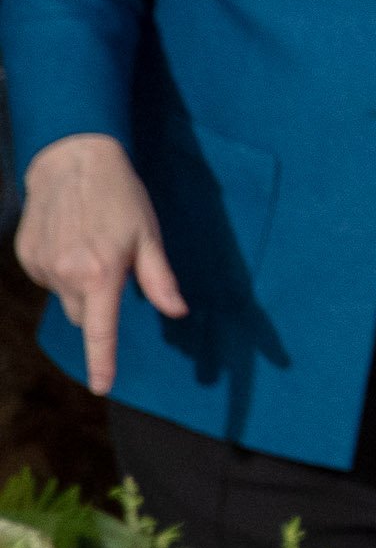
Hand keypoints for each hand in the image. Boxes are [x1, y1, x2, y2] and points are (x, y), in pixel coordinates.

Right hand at [14, 134, 186, 394]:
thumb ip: (160, 279)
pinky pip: (47, 278)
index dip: (102, 361)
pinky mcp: (26, 255)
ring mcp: (41, 266)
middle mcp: (66, 275)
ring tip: (92, 244)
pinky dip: (60, 268)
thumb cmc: (121, 197)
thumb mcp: (150, 235)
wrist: (72, 161)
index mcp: (101, 275)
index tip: (102, 386)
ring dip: (79, 284)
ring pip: (64, 297)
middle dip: (97, 305)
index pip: (100, 330)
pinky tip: (70, 238)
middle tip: (113, 268)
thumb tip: (177, 311)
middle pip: (82, 316)